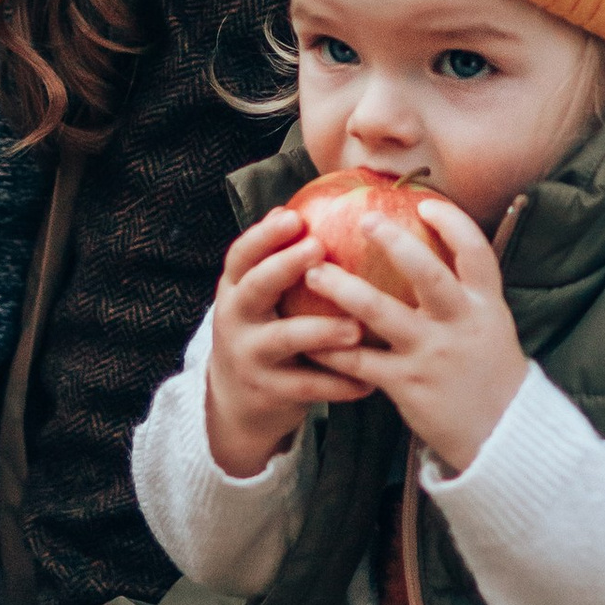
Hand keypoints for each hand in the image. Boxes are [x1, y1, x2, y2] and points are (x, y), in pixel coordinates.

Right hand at [205, 206, 373, 478]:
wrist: (237, 399)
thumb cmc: (266, 328)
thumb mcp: (261, 296)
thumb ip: (279, 260)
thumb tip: (313, 205)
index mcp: (235, 288)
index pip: (241, 255)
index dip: (264, 235)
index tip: (294, 217)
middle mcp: (236, 318)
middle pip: (255, 287)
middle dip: (284, 266)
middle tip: (320, 248)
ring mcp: (250, 356)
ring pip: (284, 339)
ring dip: (321, 331)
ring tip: (356, 327)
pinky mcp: (269, 391)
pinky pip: (307, 386)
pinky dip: (339, 383)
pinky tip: (369, 381)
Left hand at [298, 197, 528, 475]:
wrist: (502, 435)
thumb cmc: (488, 370)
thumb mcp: (490, 324)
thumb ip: (464, 290)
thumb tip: (431, 241)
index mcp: (485, 305)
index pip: (475, 252)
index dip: (451, 223)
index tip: (423, 202)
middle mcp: (461, 324)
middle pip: (428, 274)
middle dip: (394, 243)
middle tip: (364, 220)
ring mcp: (433, 354)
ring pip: (382, 313)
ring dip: (343, 289)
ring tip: (314, 272)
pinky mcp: (407, 384)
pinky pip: (360, 360)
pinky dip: (332, 346)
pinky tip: (310, 335)